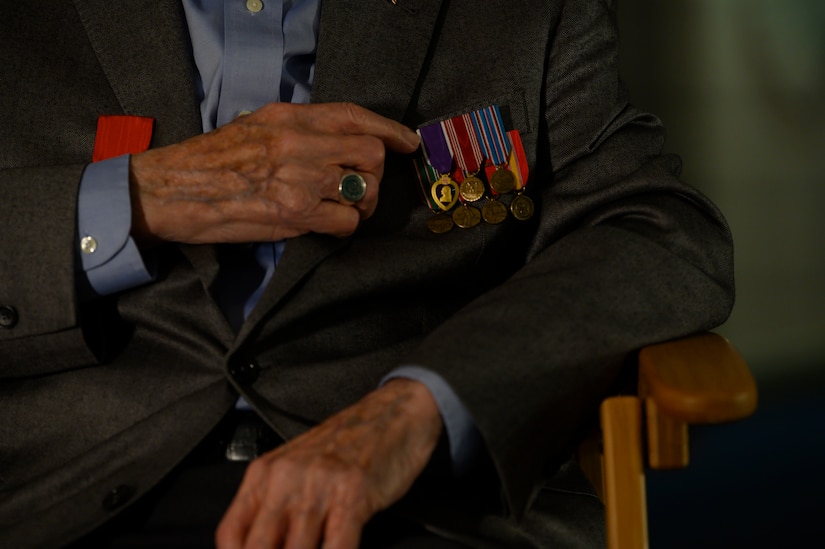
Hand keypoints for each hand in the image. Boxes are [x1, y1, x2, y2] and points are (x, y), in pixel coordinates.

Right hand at [129, 102, 419, 245]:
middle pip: (371, 153)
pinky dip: (342, 227)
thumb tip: (336, 147)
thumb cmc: (207, 163)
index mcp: (288, 116)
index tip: (407, 142)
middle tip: (359, 190)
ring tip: (340, 210)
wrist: (167, 190)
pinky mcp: (293, 211)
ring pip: (364, 188)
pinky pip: (345, 221)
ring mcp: (298, 176)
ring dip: (360, 204)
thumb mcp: (254, 128)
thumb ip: (297, 132)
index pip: (355, 115)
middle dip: (375, 175)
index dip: (390, 129)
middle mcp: (298, 140)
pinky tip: (323, 226)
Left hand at [214, 379, 442, 548]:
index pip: (230, 534)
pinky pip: (337, 547)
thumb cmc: (348, 443)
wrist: (392, 415)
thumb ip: (276, 506)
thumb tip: (264, 546)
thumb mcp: (298, 469)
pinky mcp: (353, 495)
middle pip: (258, 548)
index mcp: (265, 472)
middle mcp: (287, 478)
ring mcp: (319, 486)